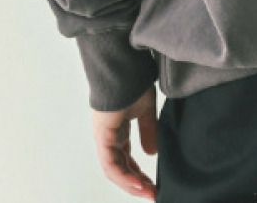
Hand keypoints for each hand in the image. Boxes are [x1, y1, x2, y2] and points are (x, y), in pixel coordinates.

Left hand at [90, 84, 159, 199]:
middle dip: (136, 183)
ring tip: (148, 193)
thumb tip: (152, 153)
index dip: (138, 173)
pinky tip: (137, 184)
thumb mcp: (146, 110)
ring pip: (115, 170)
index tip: (153, 184)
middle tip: (153, 194)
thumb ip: (148, 130)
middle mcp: (108, 136)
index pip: (126, 159)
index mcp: (117, 130)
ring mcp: (104, 137)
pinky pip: (111, 163)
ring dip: (131, 184)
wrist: (125, 66)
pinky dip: (124, 176)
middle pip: (121, 168)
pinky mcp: (103, 135)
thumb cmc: (134, 81)